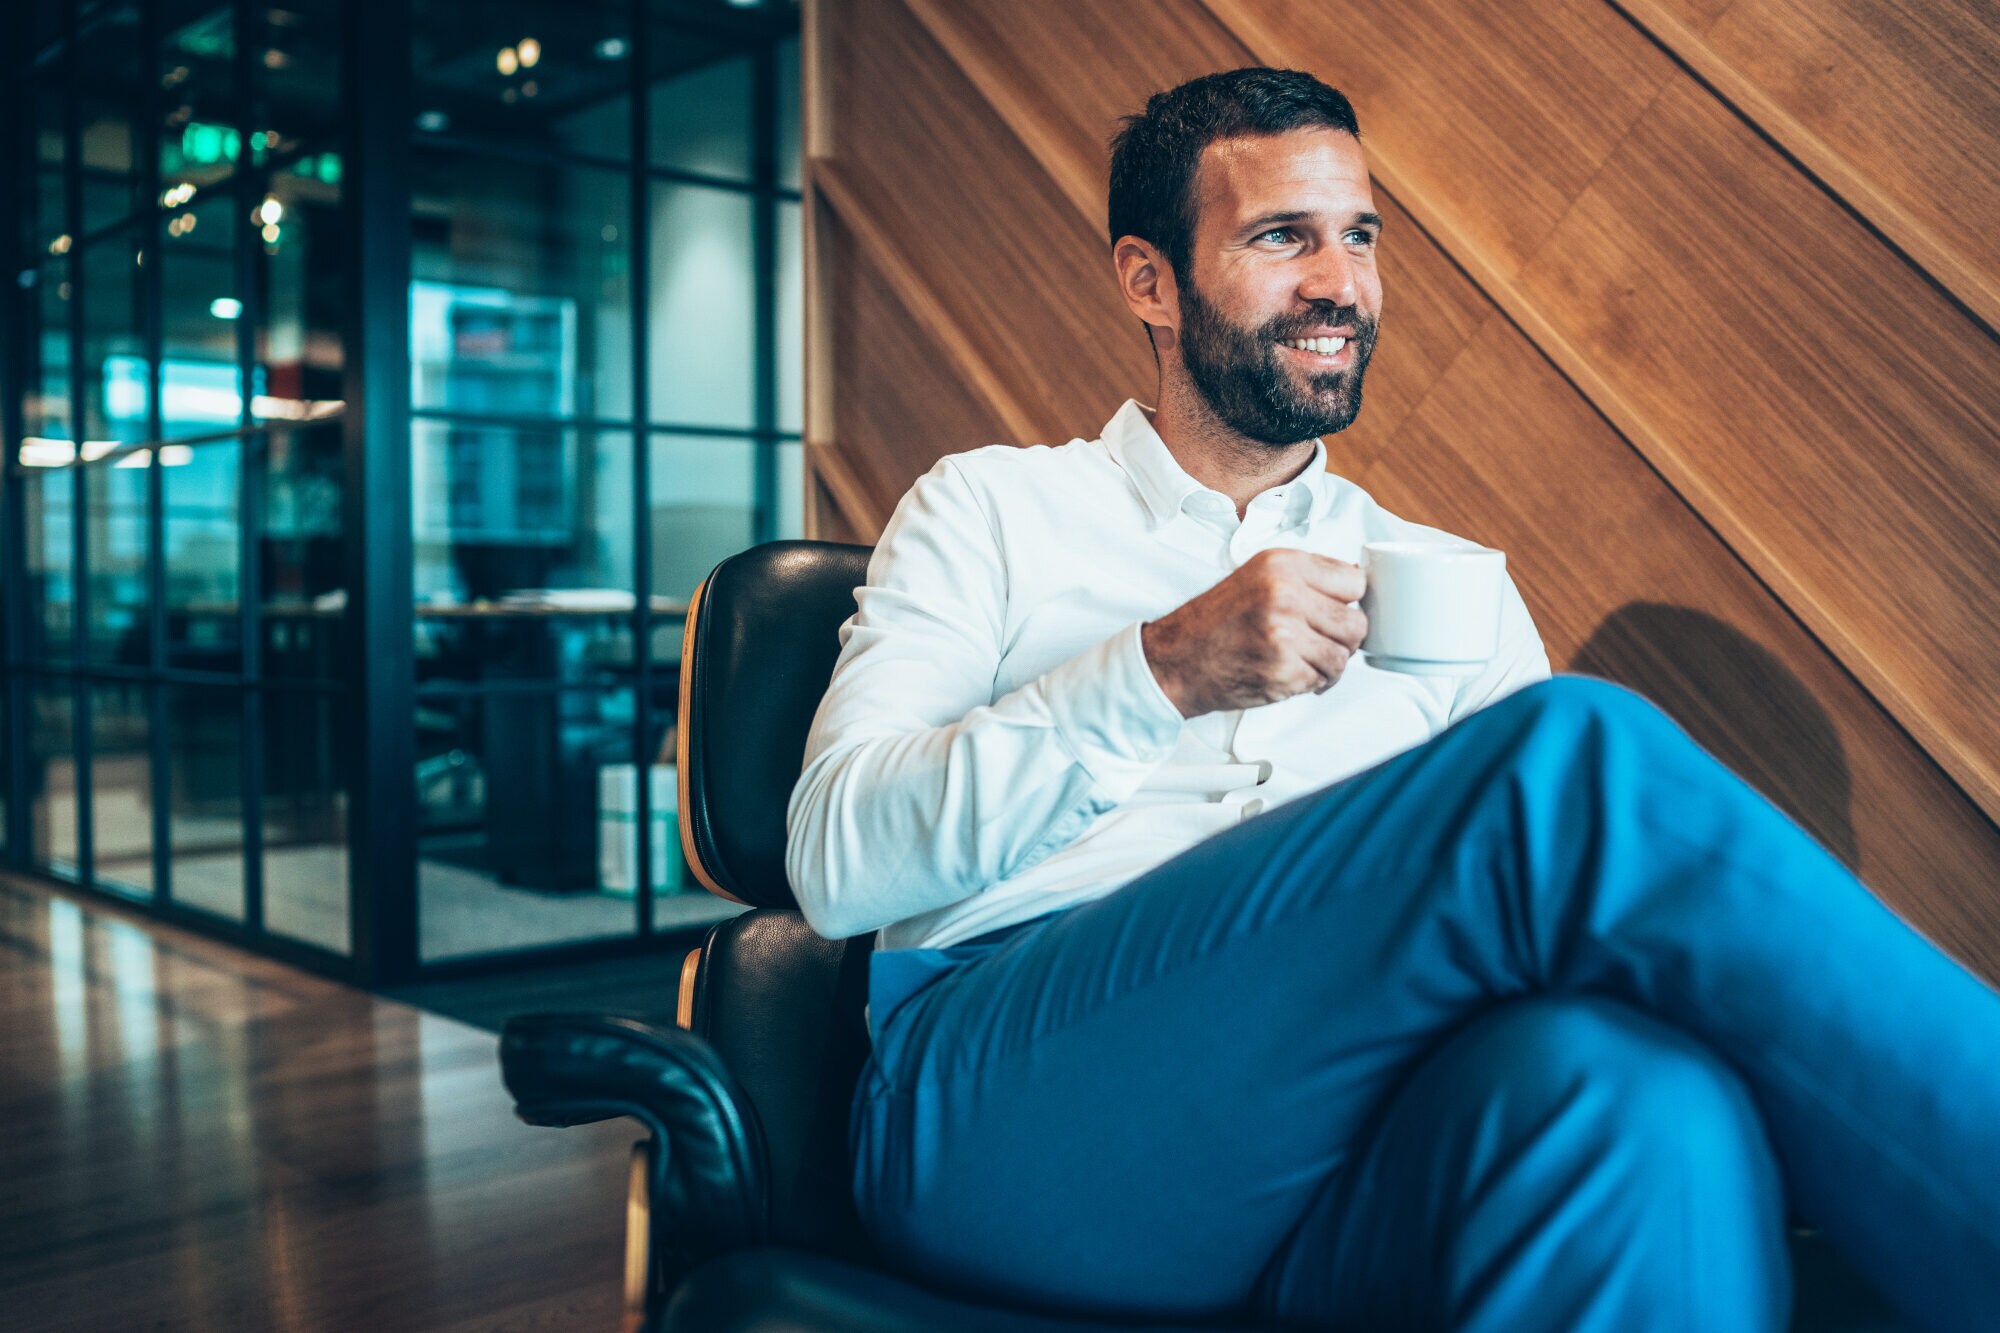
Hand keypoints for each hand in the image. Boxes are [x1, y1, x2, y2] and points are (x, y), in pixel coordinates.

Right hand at [1140, 548, 1366, 717]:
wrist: (1176, 659)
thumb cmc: (1214, 621)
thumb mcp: (1257, 575)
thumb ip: (1306, 575)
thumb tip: (1355, 581)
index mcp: (1282, 564)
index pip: (1355, 581)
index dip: (1349, 600)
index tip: (1338, 610)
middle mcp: (1285, 594)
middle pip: (1356, 622)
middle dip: (1343, 638)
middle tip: (1321, 642)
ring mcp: (1284, 634)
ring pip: (1343, 655)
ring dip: (1329, 664)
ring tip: (1304, 660)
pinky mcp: (1282, 670)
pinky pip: (1323, 679)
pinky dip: (1312, 682)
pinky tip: (1290, 674)